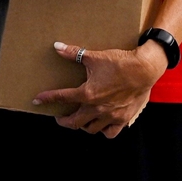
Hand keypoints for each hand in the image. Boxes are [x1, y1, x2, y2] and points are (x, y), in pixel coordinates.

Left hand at [33, 41, 167, 137]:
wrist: (144, 69)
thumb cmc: (120, 62)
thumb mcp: (95, 57)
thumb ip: (74, 53)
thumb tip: (57, 47)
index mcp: (87, 94)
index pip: (61, 97)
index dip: (47, 98)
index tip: (37, 101)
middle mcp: (96, 108)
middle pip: (74, 122)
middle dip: (63, 120)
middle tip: (59, 116)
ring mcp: (110, 116)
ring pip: (90, 129)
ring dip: (82, 125)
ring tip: (80, 119)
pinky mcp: (122, 119)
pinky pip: (109, 133)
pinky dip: (103, 131)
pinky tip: (100, 125)